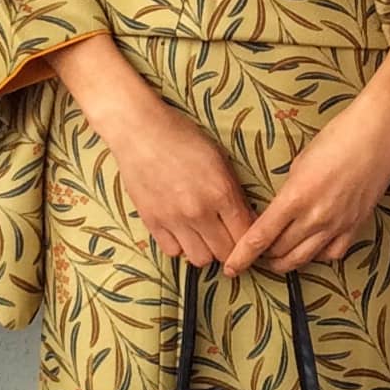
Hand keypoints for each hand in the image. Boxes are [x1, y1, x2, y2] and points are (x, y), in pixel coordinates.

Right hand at [98, 91, 254, 266]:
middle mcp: (199, 211)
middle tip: (226, 237)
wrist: (140, 130)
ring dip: (205, 250)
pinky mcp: (152, 222)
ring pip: (200, 259)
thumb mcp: (219, 158)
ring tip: (203, 235)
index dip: (250, 241)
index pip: (246, 236)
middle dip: (230, 248)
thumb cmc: (182, 137)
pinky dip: (180, 246)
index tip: (248, 239)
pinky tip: (181, 231)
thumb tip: (247, 219)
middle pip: (225, 254)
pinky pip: (173, 252)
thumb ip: (234, 192)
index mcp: (221, 192)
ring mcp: (174, 219)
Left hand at [223, 90, 389, 275]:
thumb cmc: (336, 138)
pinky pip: (331, 253)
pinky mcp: (355, 226)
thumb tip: (282, 209)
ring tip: (276, 259)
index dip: (242, 256)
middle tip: (254, 255)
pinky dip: (316, 255)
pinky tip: (311, 248)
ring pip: (304, 259)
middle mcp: (315, 217)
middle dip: (262, 257)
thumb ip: (288, 191)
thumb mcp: (299, 163)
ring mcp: (337, 225)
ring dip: (285, 262)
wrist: (377, 135)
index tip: (231, 267)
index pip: (260, 236)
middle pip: (279, 252)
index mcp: (295, 197)